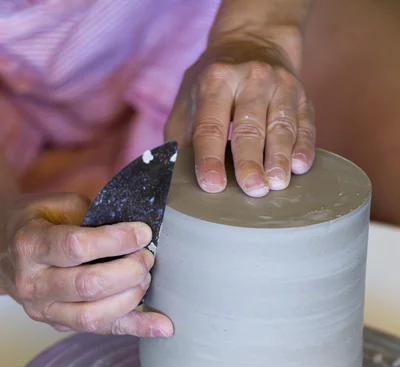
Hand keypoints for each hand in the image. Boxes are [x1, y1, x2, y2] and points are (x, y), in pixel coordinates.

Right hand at [0, 193, 172, 336]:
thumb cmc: (37, 223)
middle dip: (129, 271)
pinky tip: (163, 326)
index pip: (77, 247)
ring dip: (131, 297)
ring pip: (93, 315)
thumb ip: (94, 218)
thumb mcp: (58, 207)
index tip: (143, 233)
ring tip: (146, 278)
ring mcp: (43, 310)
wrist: (2, 251)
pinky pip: (101, 330)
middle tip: (147, 256)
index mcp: (30, 245)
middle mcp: (33, 283)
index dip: (117, 240)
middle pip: (88, 285)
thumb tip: (139, 235)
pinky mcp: (59, 325)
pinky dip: (136, 328)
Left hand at [166, 36, 314, 196]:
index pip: (211, 125)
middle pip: (249, 127)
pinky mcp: (303, 96)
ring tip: (277, 183)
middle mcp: (250, 78)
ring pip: (281, 126)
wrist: (255, 41)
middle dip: (250, 161)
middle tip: (253, 189)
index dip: (210, 157)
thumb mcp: (188, 100)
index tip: (213, 185)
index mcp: (216, 80)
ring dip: (280, 158)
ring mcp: (281, 85)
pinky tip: (300, 166)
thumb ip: (180, 137)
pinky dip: (304, 146)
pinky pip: (306, 124)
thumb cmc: (214, 84)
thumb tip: (174, 177)